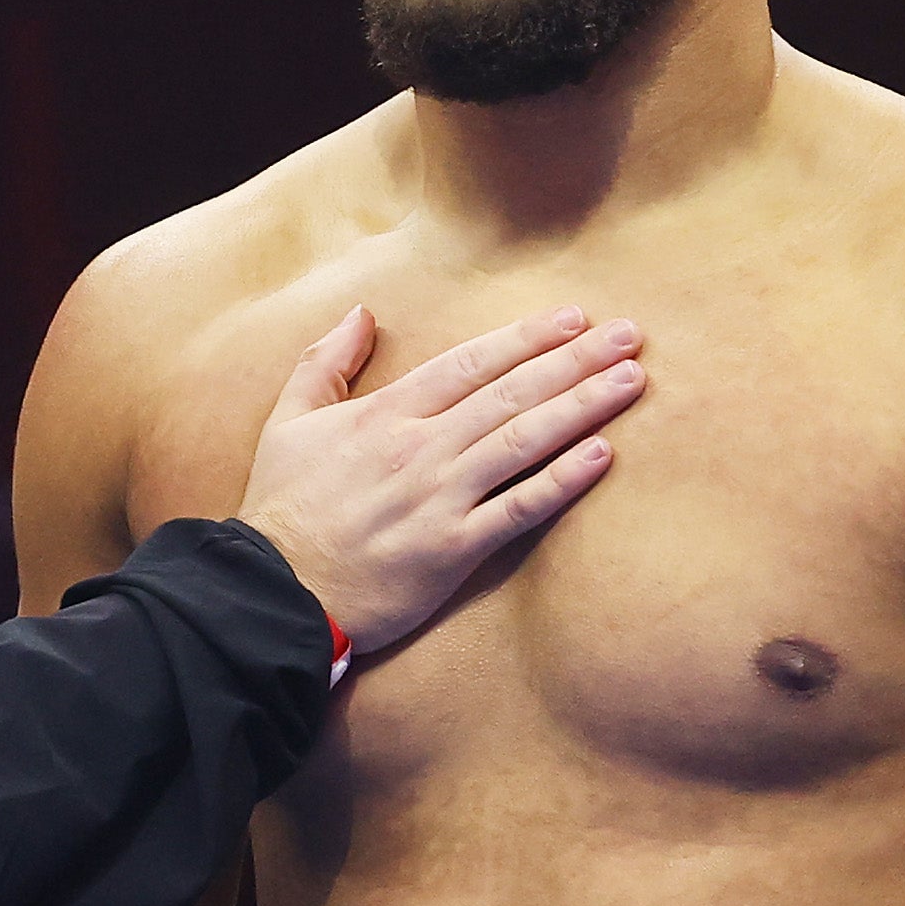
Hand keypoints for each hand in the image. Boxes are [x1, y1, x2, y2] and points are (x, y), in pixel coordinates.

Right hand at [233, 307, 643, 661]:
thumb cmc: (281, 508)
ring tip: (631, 380)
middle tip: (629, 335)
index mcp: (385, 414)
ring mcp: (439, 499)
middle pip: (511, 392)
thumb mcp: (287, 422)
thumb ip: (325, 363)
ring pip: (524, 440)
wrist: (273, 592)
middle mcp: (420, 448)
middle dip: (575, 359)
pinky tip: (603, 454)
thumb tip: (360, 313)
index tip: (573, 317)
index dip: (526, 337)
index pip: (470, 362)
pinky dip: (563, 480)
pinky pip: (519, 508)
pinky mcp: (452, 550)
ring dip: (583, 406)